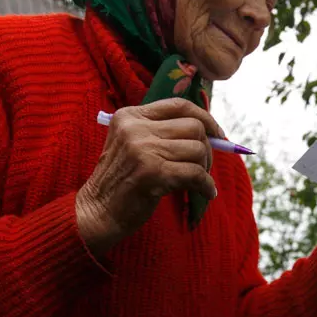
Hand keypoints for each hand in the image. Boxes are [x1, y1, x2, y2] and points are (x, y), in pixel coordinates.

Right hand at [76, 98, 222, 254]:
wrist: (97, 211)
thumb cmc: (122, 180)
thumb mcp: (133, 144)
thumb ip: (163, 132)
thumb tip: (212, 131)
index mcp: (130, 116)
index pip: (180, 105)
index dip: (206, 117)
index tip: (219, 134)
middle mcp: (135, 128)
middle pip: (194, 127)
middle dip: (207, 148)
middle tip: (204, 166)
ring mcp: (143, 149)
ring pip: (198, 149)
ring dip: (206, 169)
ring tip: (199, 182)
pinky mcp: (153, 173)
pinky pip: (196, 174)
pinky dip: (207, 185)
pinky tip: (207, 193)